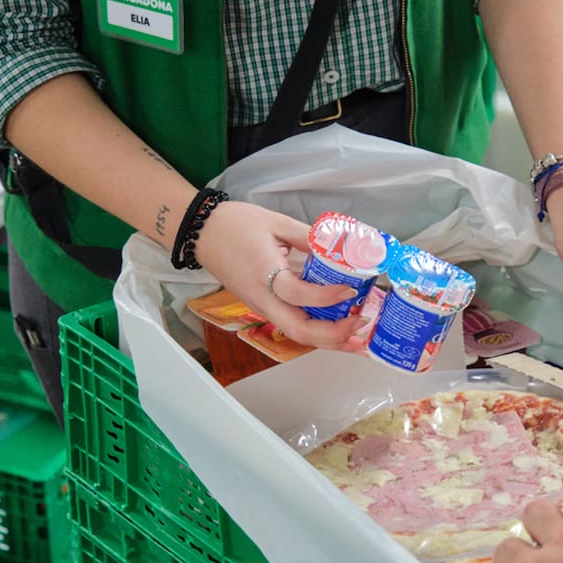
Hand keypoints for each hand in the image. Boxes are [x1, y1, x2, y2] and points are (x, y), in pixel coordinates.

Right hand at [195, 201, 366, 347]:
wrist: (203, 233)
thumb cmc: (235, 225)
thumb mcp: (277, 222)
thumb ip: (310, 237)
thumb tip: (341, 246)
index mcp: (264, 275)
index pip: (299, 295)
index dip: (328, 297)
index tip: (351, 290)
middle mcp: (262, 299)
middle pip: (299, 331)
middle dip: (333, 335)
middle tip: (359, 324)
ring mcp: (261, 307)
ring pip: (296, 335)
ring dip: (327, 340)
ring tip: (354, 338)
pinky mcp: (262, 307)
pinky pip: (291, 325)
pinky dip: (316, 331)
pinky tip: (334, 326)